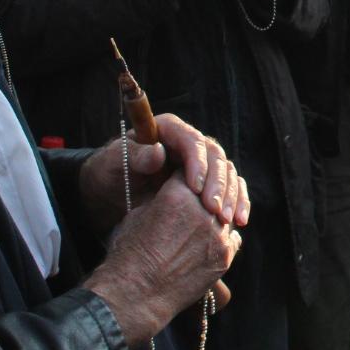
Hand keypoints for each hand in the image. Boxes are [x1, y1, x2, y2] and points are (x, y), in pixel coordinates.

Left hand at [78, 113, 250, 235]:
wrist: (112, 190)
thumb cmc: (111, 171)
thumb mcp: (114, 163)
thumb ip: (134, 156)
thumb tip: (157, 152)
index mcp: (169, 129)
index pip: (192, 141)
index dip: (198, 163)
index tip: (196, 188)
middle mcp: (190, 142)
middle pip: (216, 157)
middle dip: (218, 184)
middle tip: (214, 210)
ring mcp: (201, 161)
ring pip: (227, 172)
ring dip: (231, 196)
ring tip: (227, 220)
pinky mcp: (208, 181)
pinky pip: (230, 187)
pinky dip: (237, 202)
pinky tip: (239, 220)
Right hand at [84, 176, 241, 345]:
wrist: (138, 294)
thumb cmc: (129, 254)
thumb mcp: (138, 215)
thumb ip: (162, 198)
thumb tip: (176, 193)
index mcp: (178, 194)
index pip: (189, 170)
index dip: (184, 175)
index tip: (182, 180)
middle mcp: (203, 210)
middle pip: (213, 189)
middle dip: (205, 191)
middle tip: (197, 197)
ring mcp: (217, 233)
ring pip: (225, 211)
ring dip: (216, 212)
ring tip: (202, 221)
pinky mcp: (225, 255)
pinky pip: (232, 236)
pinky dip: (222, 236)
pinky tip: (210, 240)